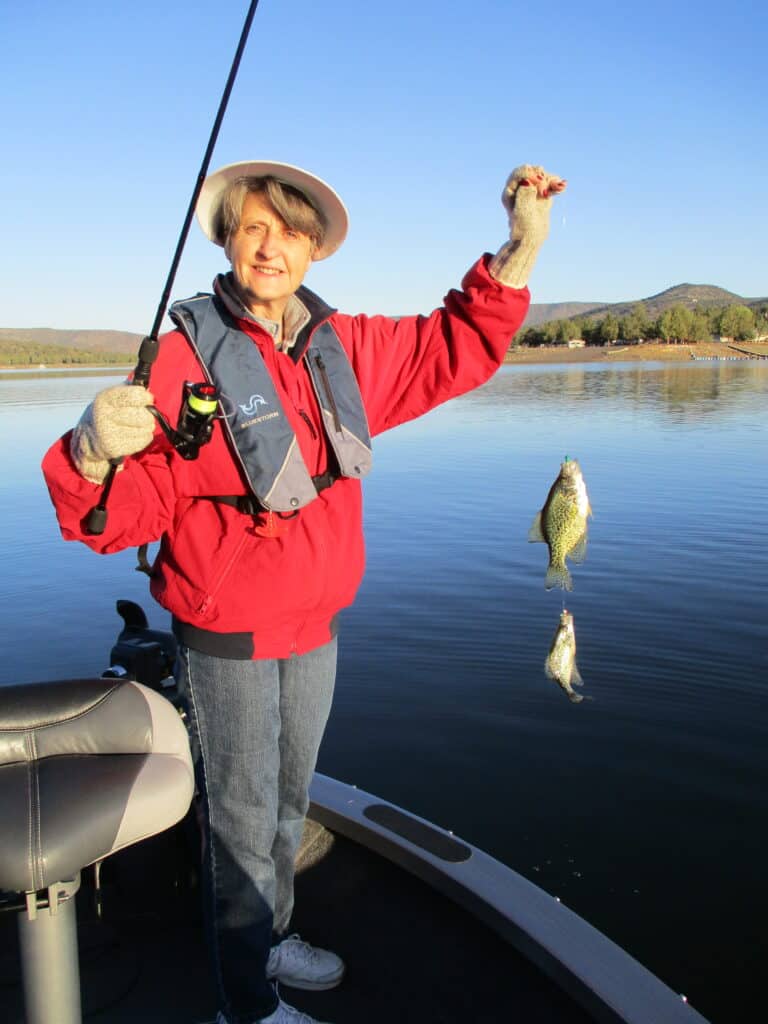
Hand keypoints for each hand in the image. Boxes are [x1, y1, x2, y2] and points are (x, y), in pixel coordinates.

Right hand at [70, 384, 154, 482]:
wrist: (89, 438)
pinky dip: (144, 438)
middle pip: (144, 416)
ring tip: (137, 426)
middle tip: (144, 416)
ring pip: (145, 430)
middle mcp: (104, 415)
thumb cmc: (109, 413)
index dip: (146, 398)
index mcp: (105, 398)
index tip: (147, 400)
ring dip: (147, 428)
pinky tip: (135, 435)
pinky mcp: (113, 448)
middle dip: (149, 416)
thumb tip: (149, 394)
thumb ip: (131, 391)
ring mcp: (107, 433)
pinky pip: (143, 441)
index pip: (134, 395)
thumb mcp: (114, 397)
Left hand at [489, 164, 565, 288]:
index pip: (519, 173)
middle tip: (548, 185)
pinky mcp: (541, 195)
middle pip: (531, 172)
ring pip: (542, 177)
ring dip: (552, 179)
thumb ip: (525, 194)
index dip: (529, 173)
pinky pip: (549, 184)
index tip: (538, 181)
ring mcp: (531, 191)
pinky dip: (555, 184)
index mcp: (510, 192)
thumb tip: (529, 180)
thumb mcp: (522, 211)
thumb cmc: (524, 228)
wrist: (531, 240)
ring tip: (560, 187)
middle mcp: (519, 189)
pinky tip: (562, 187)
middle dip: (542, 176)